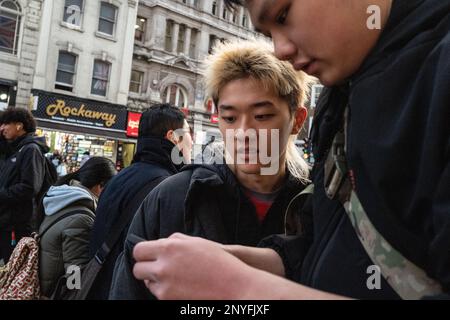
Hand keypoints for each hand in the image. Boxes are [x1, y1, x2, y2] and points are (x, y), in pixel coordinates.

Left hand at [133, 233, 253, 299]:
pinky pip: (158, 294)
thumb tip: (160, 243)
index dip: (143, 253)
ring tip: (174, 277)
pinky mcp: (168, 300)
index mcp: (169, 248)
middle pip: (137, 269)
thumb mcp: (197, 242)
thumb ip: (175, 240)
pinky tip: (181, 286)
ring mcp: (164, 286)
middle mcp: (163, 266)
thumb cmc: (218, 261)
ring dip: (155, 280)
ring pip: (147, 283)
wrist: (233, 285)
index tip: (148, 255)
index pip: (139, 250)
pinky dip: (165, 290)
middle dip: (145, 268)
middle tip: (157, 267)